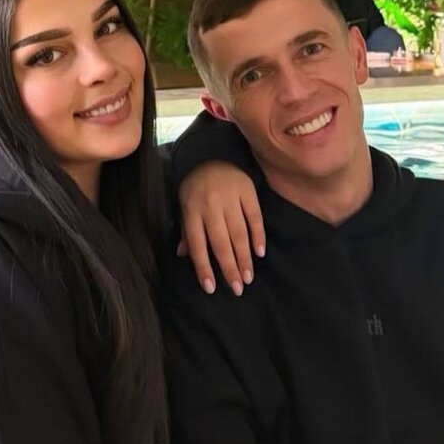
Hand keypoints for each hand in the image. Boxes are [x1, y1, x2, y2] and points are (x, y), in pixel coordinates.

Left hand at [177, 162, 265, 295]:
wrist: (212, 155)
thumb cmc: (196, 188)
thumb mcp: (184, 207)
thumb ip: (186, 231)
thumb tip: (183, 256)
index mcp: (191, 211)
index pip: (197, 244)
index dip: (204, 267)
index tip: (211, 288)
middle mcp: (210, 206)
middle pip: (221, 242)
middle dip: (229, 267)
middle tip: (238, 288)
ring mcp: (230, 198)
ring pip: (238, 233)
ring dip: (245, 257)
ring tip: (248, 276)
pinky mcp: (247, 191)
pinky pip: (254, 217)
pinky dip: (258, 235)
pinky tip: (259, 252)